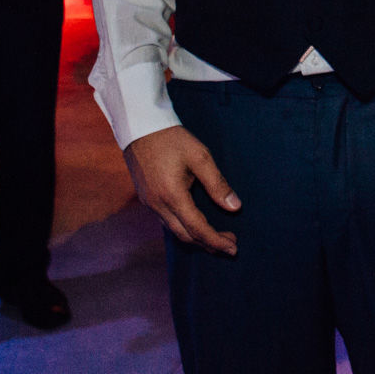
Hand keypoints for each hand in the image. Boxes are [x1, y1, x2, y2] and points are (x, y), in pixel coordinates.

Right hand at [122, 125, 241, 253]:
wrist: (140, 127)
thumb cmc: (172, 139)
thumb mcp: (200, 156)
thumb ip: (218, 184)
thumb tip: (235, 207)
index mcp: (172, 196)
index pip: (198, 228)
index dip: (217, 241)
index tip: (234, 248)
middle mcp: (158, 205)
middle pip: (186, 236)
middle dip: (209, 244)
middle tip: (230, 243)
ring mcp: (150, 204)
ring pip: (174, 231)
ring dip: (196, 238)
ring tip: (216, 237)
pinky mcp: (146, 199)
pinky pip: (166, 222)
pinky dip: (183, 228)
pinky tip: (194, 223)